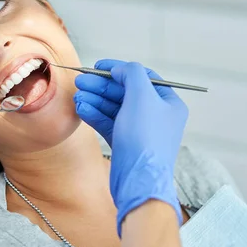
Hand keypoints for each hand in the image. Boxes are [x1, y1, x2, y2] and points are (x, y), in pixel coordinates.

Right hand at [74, 59, 187, 235]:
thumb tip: (121, 68)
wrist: (139, 181)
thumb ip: (132, 74)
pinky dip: (95, 115)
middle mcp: (156, 116)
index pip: (143, 77)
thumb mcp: (141, 97)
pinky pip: (109, 123)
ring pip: (114, 108)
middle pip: (125, 92)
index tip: (99, 66)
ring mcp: (140, 130)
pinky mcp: (125, 144)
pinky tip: (81, 108)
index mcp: (168, 103)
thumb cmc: (146, 140)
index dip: (120, 69)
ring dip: (95, 100)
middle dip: (102, 86)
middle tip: (81, 81)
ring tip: (77, 95)